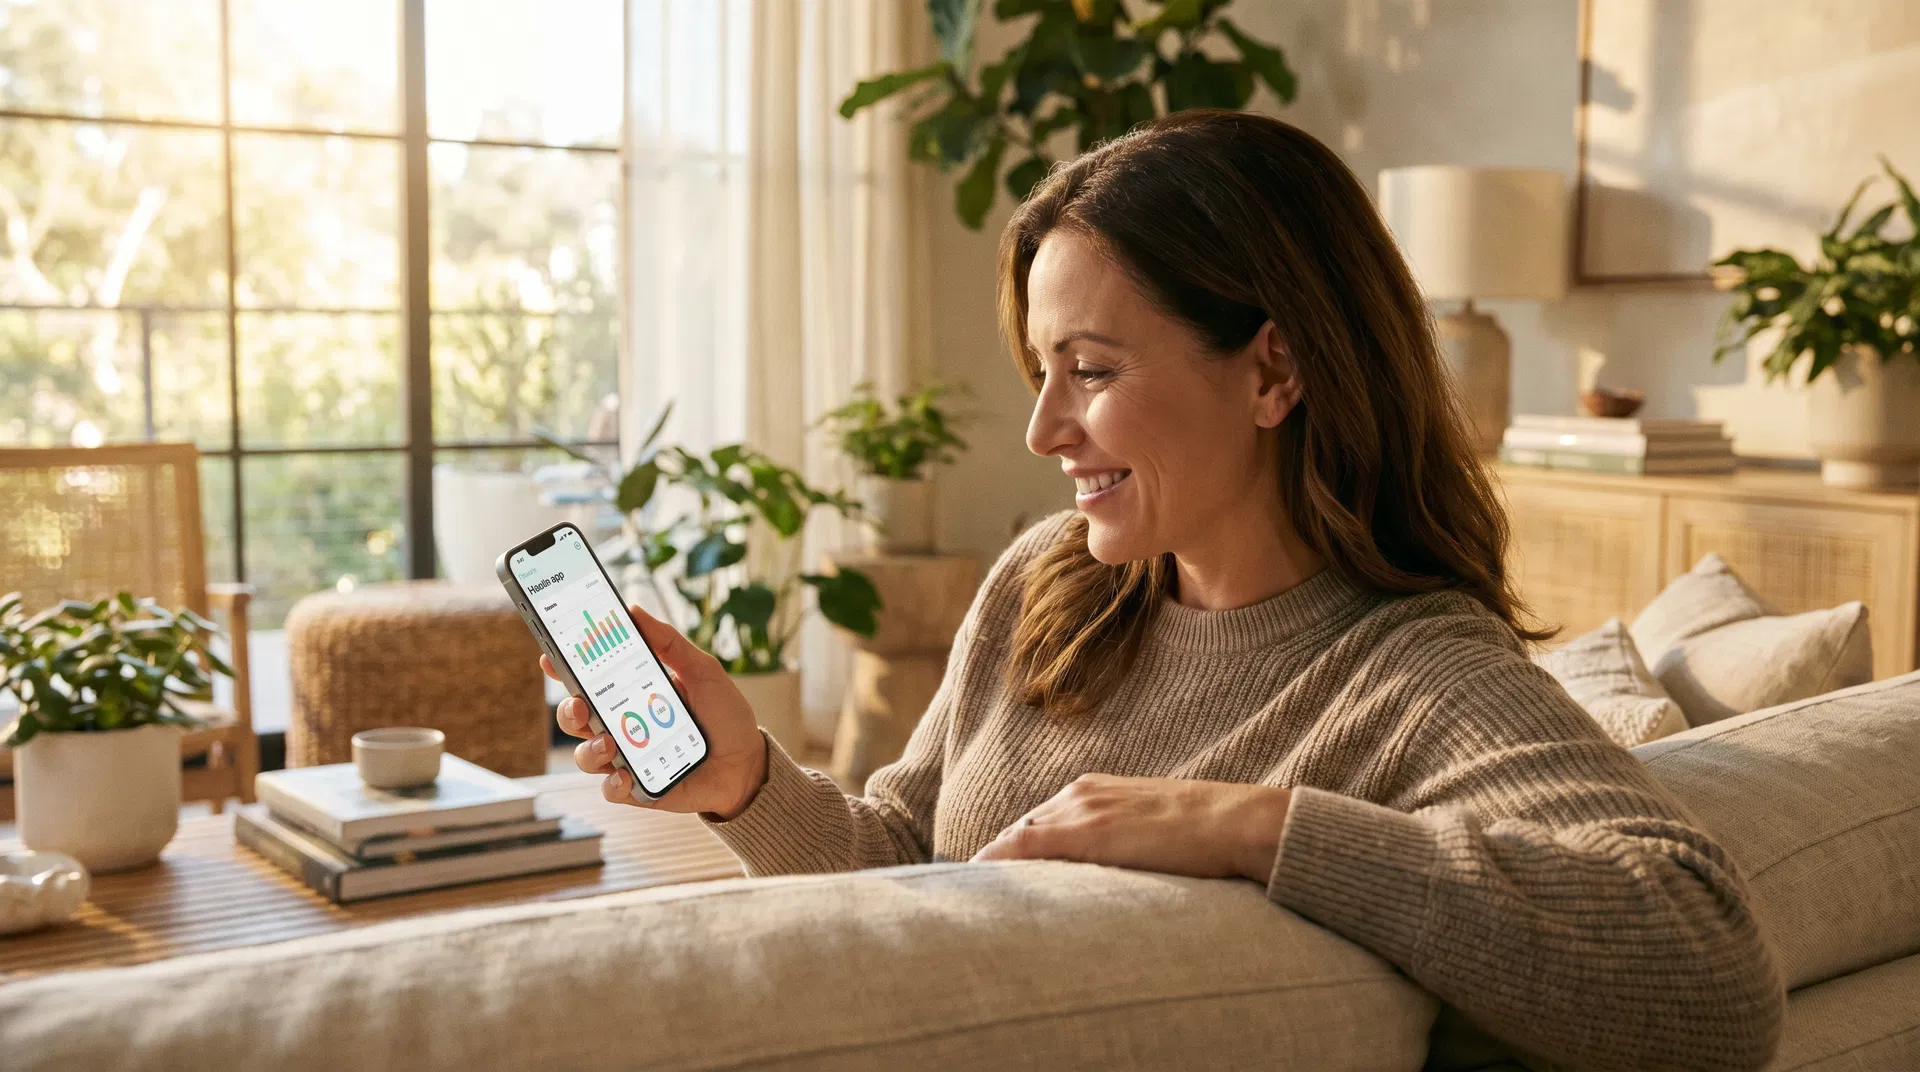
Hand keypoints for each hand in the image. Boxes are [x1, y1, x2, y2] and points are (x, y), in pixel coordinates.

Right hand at [547, 603, 767, 818]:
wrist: (748, 763)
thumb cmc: (725, 715)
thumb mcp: (702, 671)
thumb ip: (669, 643)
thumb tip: (634, 610)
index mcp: (632, 694)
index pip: (588, 680)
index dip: (564, 669)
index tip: (551, 655)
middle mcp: (622, 725)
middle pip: (576, 717)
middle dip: (568, 710)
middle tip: (581, 704)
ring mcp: (627, 757)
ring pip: (585, 754)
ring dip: (588, 748)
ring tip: (608, 743)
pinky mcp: (638, 789)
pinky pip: (611, 788)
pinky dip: (612, 783)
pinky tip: (625, 775)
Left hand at [971, 774, 1291, 882]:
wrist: (1236, 821)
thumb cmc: (1209, 830)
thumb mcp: (1155, 827)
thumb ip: (1126, 839)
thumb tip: (1114, 870)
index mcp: (1095, 789)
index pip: (1038, 822)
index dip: (1015, 851)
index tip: (996, 876)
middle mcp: (1079, 793)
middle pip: (1020, 828)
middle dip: (998, 859)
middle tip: (973, 891)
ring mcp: (1081, 809)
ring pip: (1017, 836)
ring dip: (995, 864)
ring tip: (970, 894)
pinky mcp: (1087, 832)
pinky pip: (1025, 845)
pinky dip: (998, 861)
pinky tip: (979, 880)